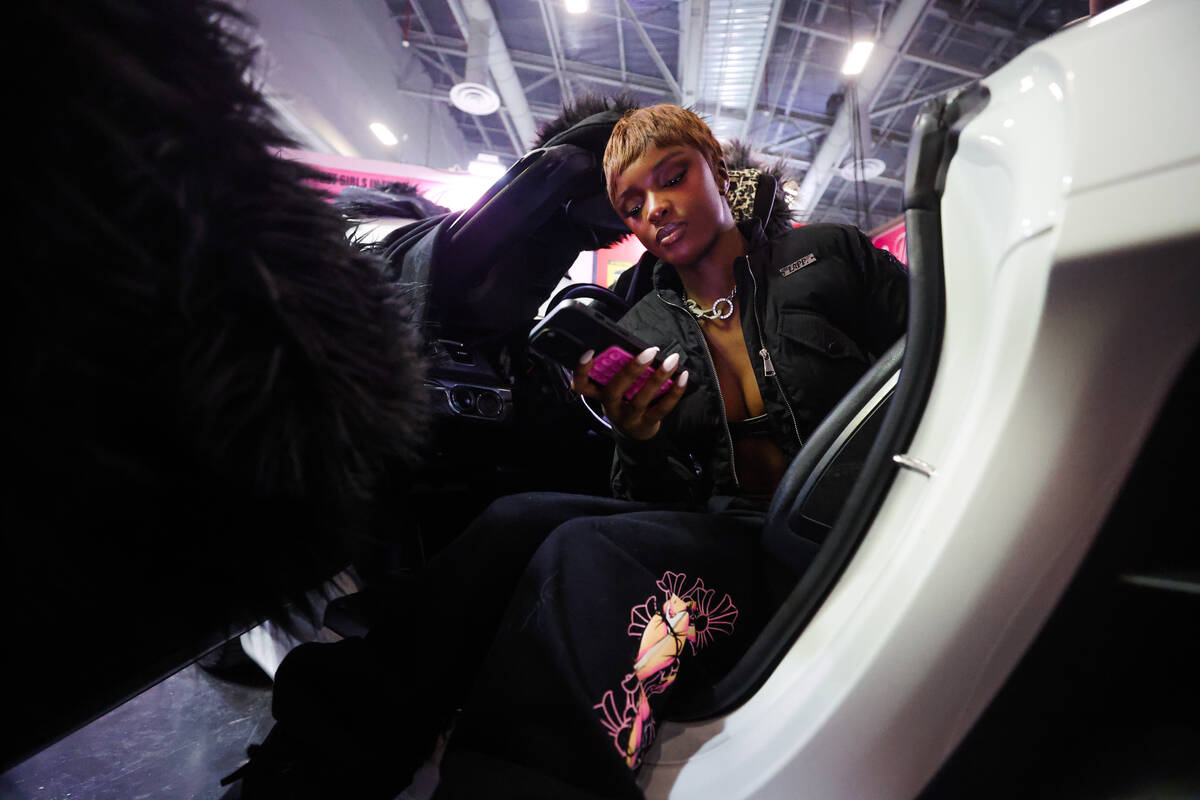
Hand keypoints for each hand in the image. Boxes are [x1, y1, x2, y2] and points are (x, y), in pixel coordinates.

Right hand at [571, 347, 688, 440]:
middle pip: (613, 390)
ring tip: (672, 361)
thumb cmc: (626, 401)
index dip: (582, 370)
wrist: (635, 432)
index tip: (590, 352)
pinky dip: (675, 392)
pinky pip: (661, 409)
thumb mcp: (617, 389)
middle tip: (650, 351)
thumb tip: (641, 348)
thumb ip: (621, 372)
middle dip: (631, 370)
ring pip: (640, 400)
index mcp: (599, 394)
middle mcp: (610, 407)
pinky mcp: (645, 425)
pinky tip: (683, 377)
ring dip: (658, 378)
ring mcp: (627, 418)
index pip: (581, 384)